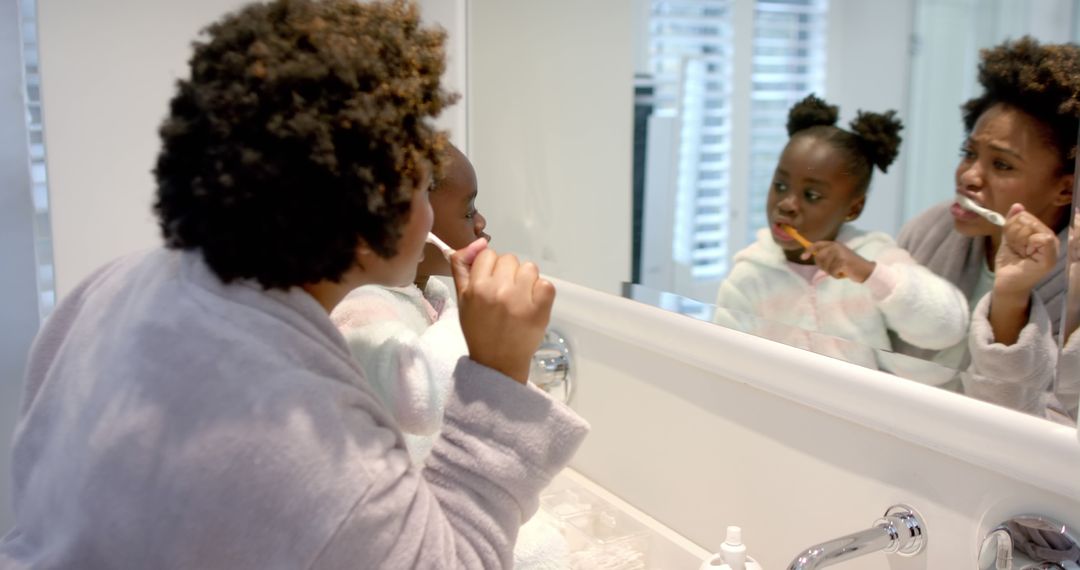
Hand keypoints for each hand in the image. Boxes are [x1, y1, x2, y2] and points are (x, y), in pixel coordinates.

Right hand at [450, 238, 555, 383]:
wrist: (497, 363)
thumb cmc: (479, 330)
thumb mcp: (462, 299)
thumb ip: (462, 267)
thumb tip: (479, 242)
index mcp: (476, 287)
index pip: (488, 254)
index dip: (490, 268)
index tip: (491, 284)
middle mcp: (498, 290)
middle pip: (510, 259)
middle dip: (508, 274)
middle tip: (505, 295)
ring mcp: (521, 300)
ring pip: (529, 268)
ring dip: (526, 281)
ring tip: (520, 300)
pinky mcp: (540, 310)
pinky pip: (546, 284)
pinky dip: (542, 293)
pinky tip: (533, 305)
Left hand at [802, 241, 875, 281]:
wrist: (865, 270)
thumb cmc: (850, 265)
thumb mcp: (838, 257)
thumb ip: (827, 255)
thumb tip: (813, 256)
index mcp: (834, 244)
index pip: (818, 244)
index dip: (809, 250)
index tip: (803, 257)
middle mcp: (836, 247)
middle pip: (819, 258)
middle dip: (823, 267)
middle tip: (833, 269)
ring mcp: (839, 253)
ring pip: (825, 267)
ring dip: (831, 272)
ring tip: (840, 270)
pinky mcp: (842, 261)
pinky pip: (831, 272)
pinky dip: (836, 276)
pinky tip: (844, 273)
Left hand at [993, 203, 1058, 297]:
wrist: (1005, 284)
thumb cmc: (1009, 263)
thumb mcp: (1009, 239)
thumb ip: (1012, 223)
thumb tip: (1017, 205)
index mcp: (1042, 236)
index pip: (1029, 218)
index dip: (1015, 224)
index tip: (1010, 239)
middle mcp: (1051, 241)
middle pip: (1032, 222)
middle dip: (1015, 233)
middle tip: (1014, 247)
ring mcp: (1052, 250)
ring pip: (1036, 228)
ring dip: (1019, 239)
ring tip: (1018, 251)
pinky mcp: (1050, 259)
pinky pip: (1044, 239)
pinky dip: (1028, 242)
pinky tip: (1024, 252)